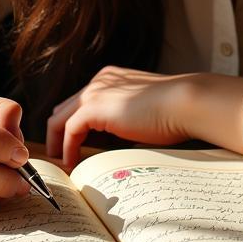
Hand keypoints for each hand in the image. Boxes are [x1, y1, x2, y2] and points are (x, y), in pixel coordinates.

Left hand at [46, 66, 201, 171]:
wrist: (185, 102)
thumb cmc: (175, 111)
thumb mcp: (143, 113)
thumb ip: (125, 121)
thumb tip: (116, 144)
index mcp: (111, 78)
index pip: (81, 101)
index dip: (75, 124)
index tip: (76, 146)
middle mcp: (98, 81)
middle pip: (65, 108)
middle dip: (59, 132)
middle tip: (62, 155)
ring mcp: (95, 92)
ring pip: (59, 118)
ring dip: (57, 141)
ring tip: (62, 162)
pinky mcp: (94, 108)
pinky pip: (68, 130)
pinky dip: (66, 148)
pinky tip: (72, 162)